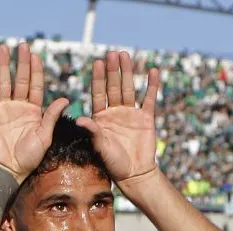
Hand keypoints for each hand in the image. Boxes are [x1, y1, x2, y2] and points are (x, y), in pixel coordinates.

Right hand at [0, 43, 68, 183]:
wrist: (9, 169)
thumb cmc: (30, 157)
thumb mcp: (44, 136)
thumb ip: (52, 116)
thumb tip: (66, 99)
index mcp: (34, 110)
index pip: (35, 85)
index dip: (35, 71)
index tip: (36, 55)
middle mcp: (19, 106)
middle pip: (20, 79)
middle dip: (21, 62)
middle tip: (22, 45)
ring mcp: (4, 109)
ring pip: (4, 82)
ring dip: (3, 65)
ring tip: (3, 48)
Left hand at [77, 51, 161, 191]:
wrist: (134, 174)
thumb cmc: (113, 164)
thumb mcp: (100, 147)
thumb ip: (92, 131)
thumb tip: (79, 118)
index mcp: (101, 117)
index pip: (99, 93)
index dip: (98, 78)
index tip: (98, 62)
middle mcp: (115, 112)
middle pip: (113, 86)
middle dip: (113, 70)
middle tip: (113, 53)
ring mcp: (131, 113)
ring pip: (129, 88)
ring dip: (128, 73)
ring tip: (126, 56)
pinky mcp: (146, 118)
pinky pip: (149, 99)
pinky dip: (151, 85)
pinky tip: (152, 71)